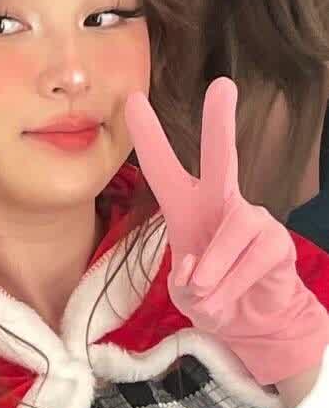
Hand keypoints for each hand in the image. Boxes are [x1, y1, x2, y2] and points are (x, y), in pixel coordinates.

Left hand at [124, 77, 328, 385]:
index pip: (163, 168)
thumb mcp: (185, 293)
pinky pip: (249, 262)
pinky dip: (230, 288)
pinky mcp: (276, 243)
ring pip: (230, 234)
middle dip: (220, 123)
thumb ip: (186, 280)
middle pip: (222, 157)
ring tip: (204, 294)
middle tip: (223, 86)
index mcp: (186, 208)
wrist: (251, 321)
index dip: (148, 136)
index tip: (132, 98)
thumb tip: (200, 269)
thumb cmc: (212, 295)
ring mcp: (252, 219)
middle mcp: (221, 203)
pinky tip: (226, 301)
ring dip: (212, 271)